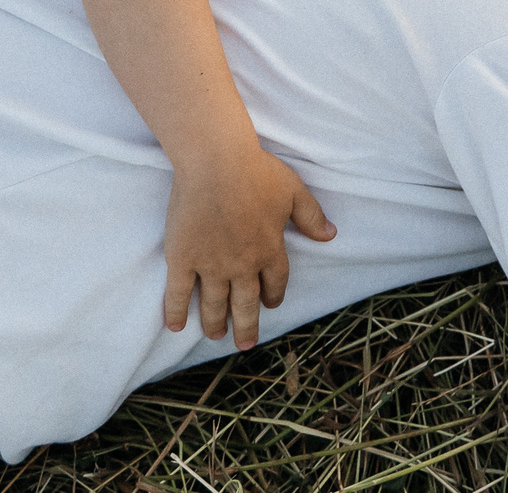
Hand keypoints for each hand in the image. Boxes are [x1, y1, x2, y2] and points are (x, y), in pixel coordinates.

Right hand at [162, 142, 336, 348]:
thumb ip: (311, 216)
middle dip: (246, 326)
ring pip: (214, 303)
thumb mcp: (294, 191)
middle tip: (245, 344)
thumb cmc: (257, 172)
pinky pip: (178, 292)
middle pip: (245, 303)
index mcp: (269, 250)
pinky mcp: (182, 258)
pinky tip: (176, 326)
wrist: (217, 163)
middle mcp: (242, 265)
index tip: (270, 304)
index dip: (273, 295)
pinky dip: (176, 311)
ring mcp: (210, 264)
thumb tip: (331, 235)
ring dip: (215, 322)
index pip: (275, 282)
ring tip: (216, 335)